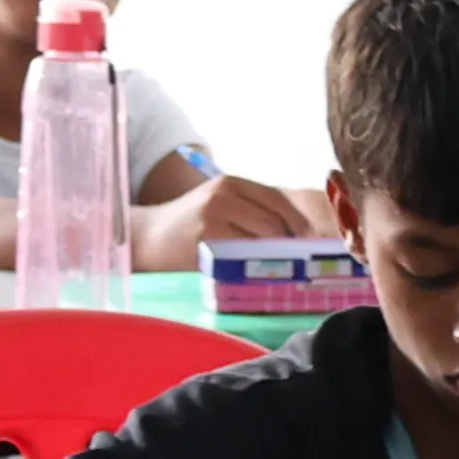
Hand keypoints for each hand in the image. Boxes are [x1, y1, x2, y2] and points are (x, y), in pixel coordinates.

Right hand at [133, 174, 311, 266]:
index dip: (299, 222)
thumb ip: (251, 210)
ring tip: (281, 270)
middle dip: (291, 243)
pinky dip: (255, 267)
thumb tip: (299, 234)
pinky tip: (256, 275)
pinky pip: (243, 257)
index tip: (312, 242)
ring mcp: (213, 218)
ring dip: (276, 257)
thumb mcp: (218, 205)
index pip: (277, 199)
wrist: (146, 238)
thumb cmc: (188, 225)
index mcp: (230, 183)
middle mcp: (223, 195)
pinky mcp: (205, 241)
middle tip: (301, 262)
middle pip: (274, 221)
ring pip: (261, 239)